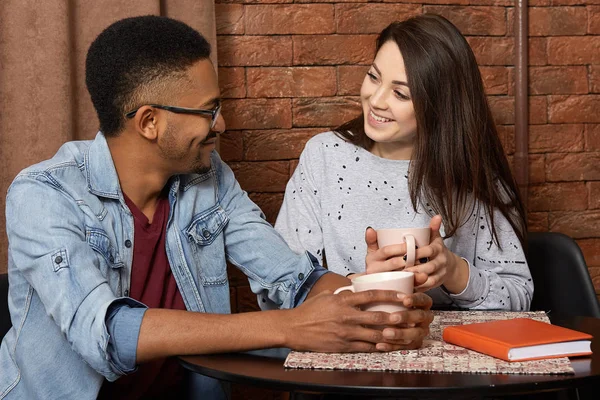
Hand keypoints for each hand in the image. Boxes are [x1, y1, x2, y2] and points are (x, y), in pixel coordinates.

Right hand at [286, 289, 430, 352]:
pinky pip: (366, 347)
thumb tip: (356, 287)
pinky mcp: (343, 346)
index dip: (389, 295)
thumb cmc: (310, 310)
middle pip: (377, 316)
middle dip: (396, 317)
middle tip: (411, 316)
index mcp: (343, 300)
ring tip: (405, 333)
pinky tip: (388, 346)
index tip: (403, 296)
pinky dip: (378, 347)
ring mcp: (345, 332)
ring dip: (392, 335)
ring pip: (375, 335)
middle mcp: (346, 315)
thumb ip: (343, 292)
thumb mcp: (327, 295)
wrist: (294, 328)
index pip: (371, 295)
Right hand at [364, 227, 427, 286]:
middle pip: (394, 263)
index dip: (400, 247)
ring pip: (398, 277)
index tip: (414, 245)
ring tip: (426, 270)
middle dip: (410, 260)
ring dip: (413, 273)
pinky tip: (421, 281)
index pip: (386, 250)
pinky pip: (401, 287)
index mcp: (371, 258)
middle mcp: (373, 270)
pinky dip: (412, 284)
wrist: (370, 285)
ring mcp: (380, 282)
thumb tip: (370, 229)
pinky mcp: (388, 291)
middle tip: (424, 257)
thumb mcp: (372, 252)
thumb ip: (372, 240)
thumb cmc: (376, 264)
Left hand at [404, 215, 468, 292]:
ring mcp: (440, 274)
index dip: (418, 253)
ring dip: (417, 280)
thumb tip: (437, 216)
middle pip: (429, 266)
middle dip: (416, 269)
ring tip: (404, 280)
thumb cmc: (436, 250)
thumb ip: (433, 228)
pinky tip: (407, 288)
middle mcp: (441, 262)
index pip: (429, 250)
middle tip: (402, 270)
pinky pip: (428, 288)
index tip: (405, 255)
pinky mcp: (437, 284)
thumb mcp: (436, 238)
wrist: (450, 266)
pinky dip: (418, 288)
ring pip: (429, 279)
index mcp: (438, 249)